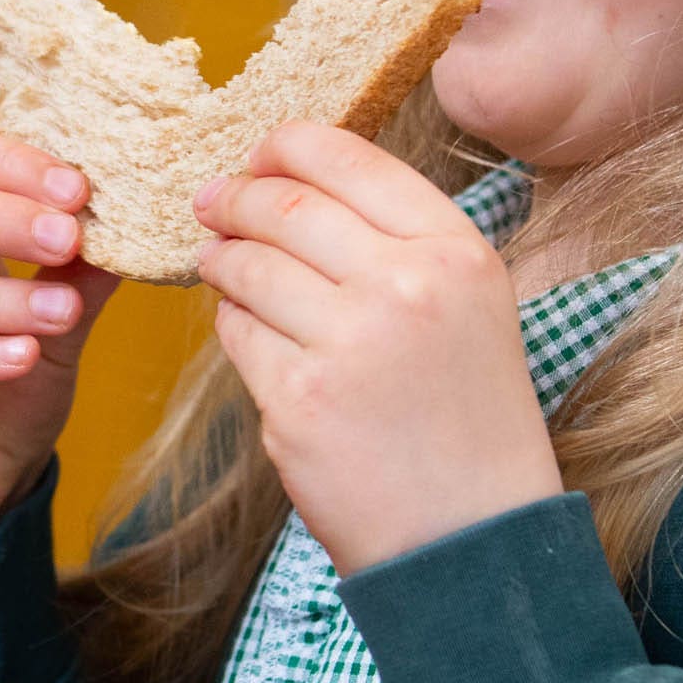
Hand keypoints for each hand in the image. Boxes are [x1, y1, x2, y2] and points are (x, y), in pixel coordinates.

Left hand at [194, 121, 558, 571]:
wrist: (470, 535)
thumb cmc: (467, 417)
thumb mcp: (468, 304)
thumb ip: (397, 239)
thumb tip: (293, 180)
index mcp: (455, 251)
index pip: (349, 158)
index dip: (286, 146)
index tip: (258, 154)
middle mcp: (406, 286)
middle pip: (284, 206)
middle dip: (236, 198)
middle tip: (212, 203)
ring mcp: (348, 344)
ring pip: (246, 266)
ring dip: (221, 259)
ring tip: (219, 262)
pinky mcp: (298, 400)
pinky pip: (235, 333)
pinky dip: (232, 324)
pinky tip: (248, 332)